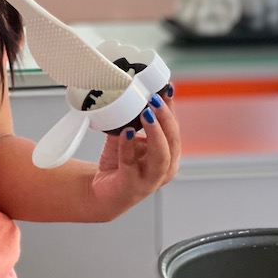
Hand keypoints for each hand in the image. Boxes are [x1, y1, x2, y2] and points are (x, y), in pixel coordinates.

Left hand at [89, 90, 179, 219]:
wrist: (103, 189)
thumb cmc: (121, 163)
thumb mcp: (131, 136)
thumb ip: (135, 120)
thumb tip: (133, 93)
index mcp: (169, 154)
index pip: (174, 127)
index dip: (171, 107)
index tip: (166, 88)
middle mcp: (165, 168)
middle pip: (173, 141)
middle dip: (165, 118)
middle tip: (154, 99)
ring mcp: (150, 179)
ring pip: (161, 155)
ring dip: (155, 132)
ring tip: (145, 113)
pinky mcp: (131, 185)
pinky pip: (131, 164)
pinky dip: (128, 146)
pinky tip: (125, 133)